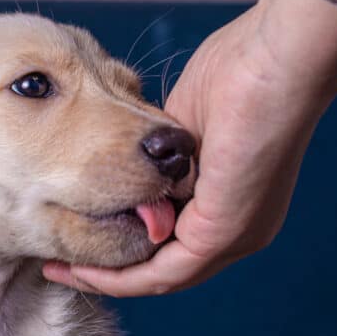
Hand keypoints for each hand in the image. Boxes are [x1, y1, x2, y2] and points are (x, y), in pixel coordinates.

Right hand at [43, 0, 336, 296]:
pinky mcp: (223, 233)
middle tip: (60, 264)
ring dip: (106, 279)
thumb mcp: (182, 124)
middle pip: (164, 267)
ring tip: (61, 270)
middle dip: (108, 271)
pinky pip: (163, 273)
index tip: (81, 232)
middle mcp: (241, 230)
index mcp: (235, 201)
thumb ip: (156, 156)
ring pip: (161, 278)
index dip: (126, 244)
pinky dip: (121, 277)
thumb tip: (127, 168)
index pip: (174, 240)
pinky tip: (83, 269)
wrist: (276, 56)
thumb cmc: (240, 69)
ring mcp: (237, 237)